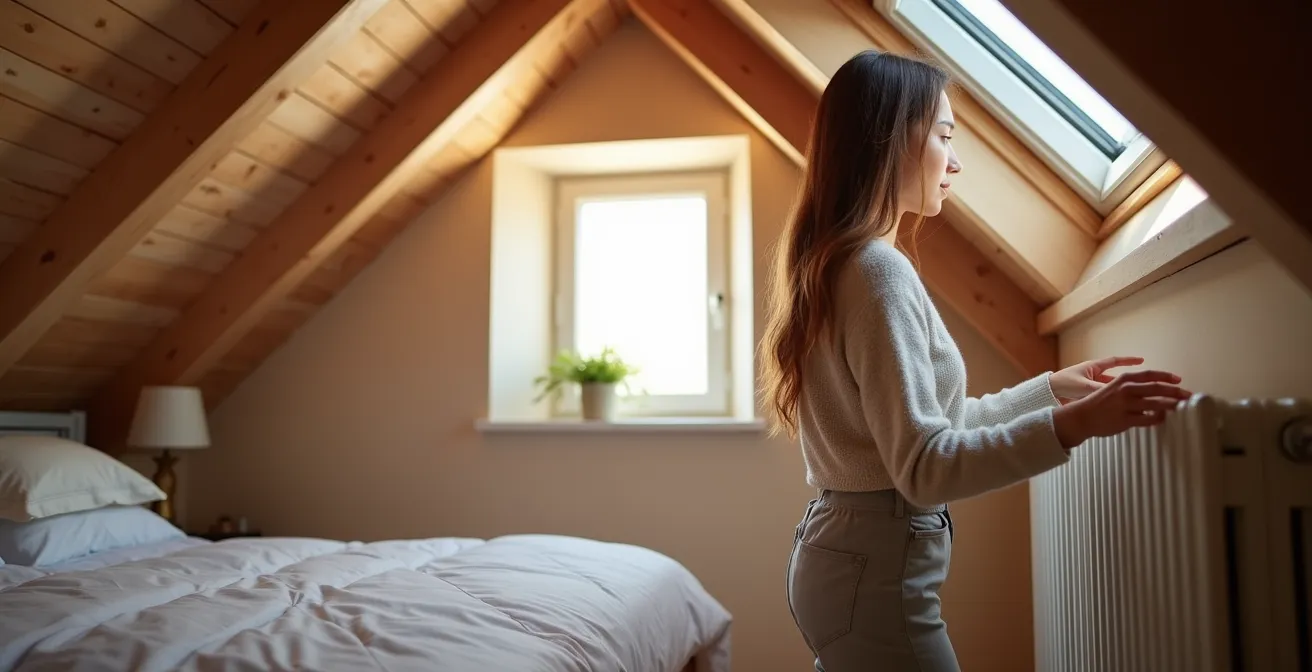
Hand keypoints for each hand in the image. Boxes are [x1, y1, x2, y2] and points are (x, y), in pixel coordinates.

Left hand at [1050, 356, 1150, 402]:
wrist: (1048, 392)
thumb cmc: (1064, 383)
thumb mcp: (1085, 386)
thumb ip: (1102, 390)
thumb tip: (1119, 395)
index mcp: (1093, 367)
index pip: (1114, 361)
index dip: (1128, 360)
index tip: (1141, 360)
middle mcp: (1092, 374)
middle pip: (1113, 377)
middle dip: (1125, 382)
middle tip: (1139, 386)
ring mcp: (1089, 384)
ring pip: (1108, 388)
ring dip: (1116, 393)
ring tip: (1128, 398)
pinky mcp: (1086, 394)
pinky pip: (1101, 395)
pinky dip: (1107, 400)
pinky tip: (1114, 406)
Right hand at [1051, 369, 1191, 447]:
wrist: (1082, 417)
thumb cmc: (1100, 403)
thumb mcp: (1115, 388)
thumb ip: (1133, 388)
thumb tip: (1155, 392)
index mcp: (1125, 379)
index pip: (1152, 375)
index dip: (1168, 377)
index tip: (1179, 380)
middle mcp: (1127, 390)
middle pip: (1158, 389)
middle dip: (1177, 392)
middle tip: (1188, 396)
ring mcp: (1127, 405)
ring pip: (1157, 404)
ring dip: (1172, 406)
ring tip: (1180, 408)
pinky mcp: (1126, 420)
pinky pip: (1149, 419)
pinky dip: (1158, 419)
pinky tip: (1161, 419)